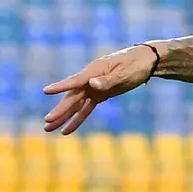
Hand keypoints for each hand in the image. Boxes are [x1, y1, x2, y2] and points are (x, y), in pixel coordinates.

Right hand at [42, 44, 157, 134]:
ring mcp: (94, 87)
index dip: (60, 87)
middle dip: (60, 111)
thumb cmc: (136, 64)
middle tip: (47, 123)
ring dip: (63, 117)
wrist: (146, 61)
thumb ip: (108, 80)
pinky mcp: (100, 95)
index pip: (74, 81)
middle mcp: (89, 79)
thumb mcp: (125, 72)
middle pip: (72, 97)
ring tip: (48, 128)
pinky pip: (86, 109)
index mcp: (94, 71)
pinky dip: (77, 119)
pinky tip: (67, 130)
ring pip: (75, 105)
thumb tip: (91, 84)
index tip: (46, 91)